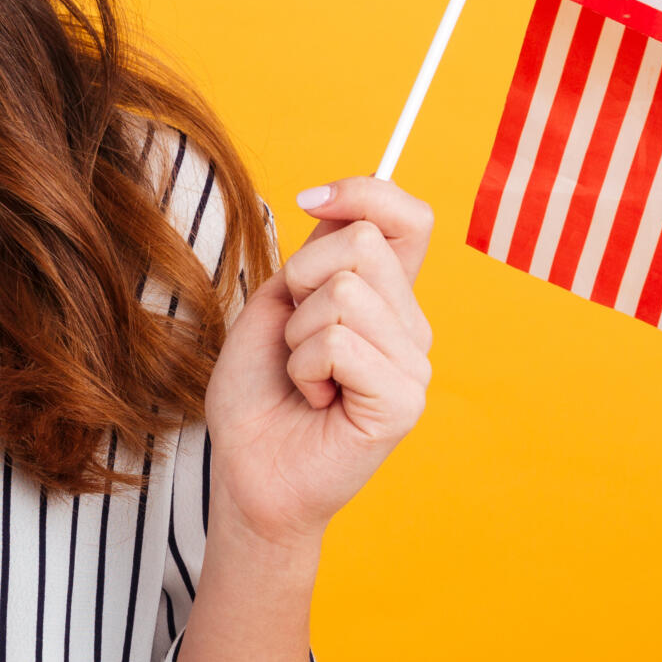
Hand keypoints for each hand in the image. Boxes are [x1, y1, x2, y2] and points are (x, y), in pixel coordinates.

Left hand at [204, 177, 435, 548]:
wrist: (247, 469)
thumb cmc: (258, 393)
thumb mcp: (277, 305)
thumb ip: (317, 257)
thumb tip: (340, 209)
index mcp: (386, 297)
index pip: (409, 218)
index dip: (364, 191)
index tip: (310, 201)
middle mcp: (411, 326)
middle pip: (362, 244)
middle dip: (301, 281)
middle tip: (295, 339)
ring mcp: (415, 364)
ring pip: (346, 293)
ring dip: (298, 335)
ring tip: (305, 378)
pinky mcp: (404, 401)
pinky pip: (340, 343)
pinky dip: (305, 369)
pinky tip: (316, 401)